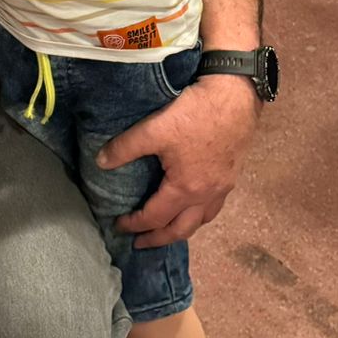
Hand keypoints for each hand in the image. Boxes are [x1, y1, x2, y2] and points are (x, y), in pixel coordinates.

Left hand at [97, 73, 258, 247]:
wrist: (236, 94)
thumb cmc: (196, 113)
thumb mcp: (155, 129)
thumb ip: (125, 148)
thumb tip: (101, 162)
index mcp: (185, 189)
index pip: (155, 217)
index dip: (134, 224)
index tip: (119, 225)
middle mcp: (207, 195)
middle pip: (181, 229)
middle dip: (158, 239)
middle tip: (141, 244)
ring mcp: (223, 186)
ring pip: (202, 220)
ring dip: (182, 229)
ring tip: (167, 228)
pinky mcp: (233, 174)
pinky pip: (215, 206)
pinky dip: (199, 214)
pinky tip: (193, 204)